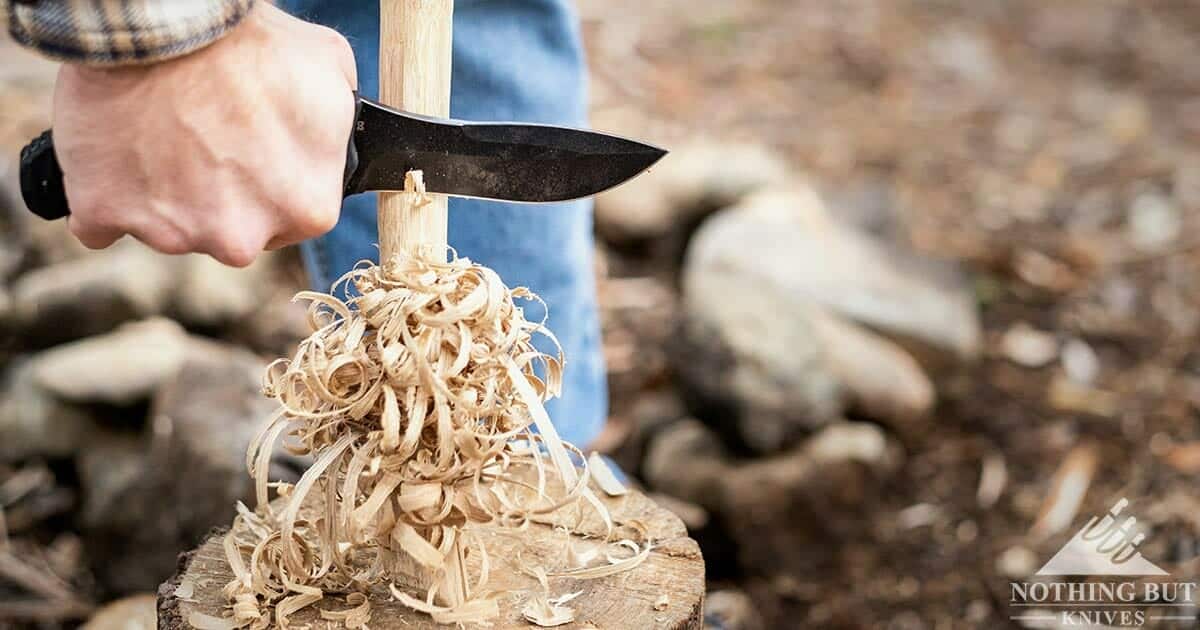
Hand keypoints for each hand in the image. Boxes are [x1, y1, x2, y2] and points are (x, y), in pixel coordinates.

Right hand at [52, 3, 356, 266]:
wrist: (161, 22)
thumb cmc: (249, 41)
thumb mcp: (328, 70)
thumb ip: (336, 129)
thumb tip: (335, 144)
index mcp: (307, 210)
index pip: (296, 218)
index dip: (274, 184)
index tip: (256, 155)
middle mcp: (242, 238)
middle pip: (234, 232)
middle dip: (222, 195)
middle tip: (206, 137)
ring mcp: (172, 233)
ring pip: (172, 229)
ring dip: (166, 192)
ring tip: (161, 130)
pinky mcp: (105, 216)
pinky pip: (104, 225)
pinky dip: (108, 198)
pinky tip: (117, 157)